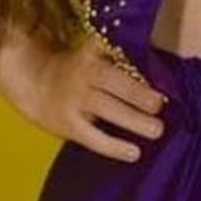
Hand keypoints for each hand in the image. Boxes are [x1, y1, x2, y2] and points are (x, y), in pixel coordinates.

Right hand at [0, 29, 169, 163]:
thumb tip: (164, 74)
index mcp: (92, 52)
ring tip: (157, 130)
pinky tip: (135, 153)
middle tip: (160, 104)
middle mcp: (83, 74)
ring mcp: (74, 99)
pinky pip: (92, 137)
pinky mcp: (69, 124)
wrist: (36, 85)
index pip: (111, 47)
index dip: (129, 52)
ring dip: (132, 120)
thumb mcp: (96, 56)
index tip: (154, 58)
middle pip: (110, 80)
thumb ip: (122, 60)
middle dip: (137, 93)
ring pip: (105, 108)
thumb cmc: (81, 71)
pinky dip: (113, 146)